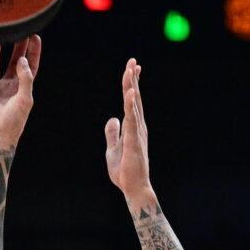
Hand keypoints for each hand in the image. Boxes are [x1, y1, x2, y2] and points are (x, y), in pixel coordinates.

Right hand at [0, 35, 40, 149]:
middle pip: (11, 60)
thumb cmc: (13, 122)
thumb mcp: (25, 100)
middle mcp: (7, 85)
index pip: (30, 65)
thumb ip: (26, 78)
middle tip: (15, 27)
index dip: (33, 51)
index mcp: (21, 88)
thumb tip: (22, 59)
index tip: (34, 35)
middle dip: (14, 45)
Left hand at [103, 58, 153, 202]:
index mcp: (133, 127)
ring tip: (131, 69)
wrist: (133, 188)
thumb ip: (112, 133)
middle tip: (132, 61)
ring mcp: (137, 132)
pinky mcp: (134, 140)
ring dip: (132, 86)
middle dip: (133, 79)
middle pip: (134, 98)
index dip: (132, 84)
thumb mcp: (112, 149)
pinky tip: (131, 92)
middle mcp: (137, 126)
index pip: (132, 101)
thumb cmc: (125, 171)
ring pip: (134, 104)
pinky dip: (131, 105)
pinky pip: (132, 119)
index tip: (132, 68)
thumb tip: (111, 119)